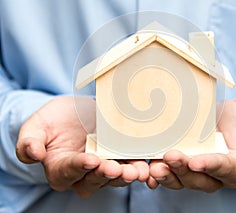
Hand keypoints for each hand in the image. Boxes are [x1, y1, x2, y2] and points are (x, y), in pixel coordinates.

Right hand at [16, 96, 148, 197]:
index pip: (67, 172)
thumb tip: (34, 154)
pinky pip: (129, 166)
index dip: (78, 167)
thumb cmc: (52, 120)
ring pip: (114, 177)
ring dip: (126, 175)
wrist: (74, 112)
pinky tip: (149, 166)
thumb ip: (29, 142)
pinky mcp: (118, 157)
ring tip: (137, 170)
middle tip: (117, 168)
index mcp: (60, 168)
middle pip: (94, 179)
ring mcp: (103, 166)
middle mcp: (83, 173)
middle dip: (106, 174)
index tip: (90, 160)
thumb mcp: (36, 127)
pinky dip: (139, 167)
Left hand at [147, 99, 235, 191]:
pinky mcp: (184, 157)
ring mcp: (197, 166)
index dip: (211, 167)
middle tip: (169, 158)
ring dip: (167, 175)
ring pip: (181, 178)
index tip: (196, 161)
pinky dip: (159, 172)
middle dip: (183, 171)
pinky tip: (148, 169)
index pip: (225, 170)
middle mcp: (215, 173)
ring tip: (154, 167)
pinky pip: (171, 170)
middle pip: (198, 179)